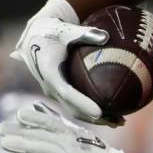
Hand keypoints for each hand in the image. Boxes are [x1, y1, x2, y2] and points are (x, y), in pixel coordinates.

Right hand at [12, 0, 123, 125]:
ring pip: (75, 111)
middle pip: (73, 108)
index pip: (67, 93)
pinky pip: (76, 106)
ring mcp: (54, 92)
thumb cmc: (51, 32)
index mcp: (50, 73)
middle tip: (116, 121)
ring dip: (96, 118)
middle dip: (94, 117)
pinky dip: (92, 111)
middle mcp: (50, 87)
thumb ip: (85, 33)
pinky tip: (112, 113)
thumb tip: (106, 36)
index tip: (99, 112)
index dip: (83, 104)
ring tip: (119, 121)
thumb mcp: (66, 31)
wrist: (33, 37)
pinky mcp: (59, 92)